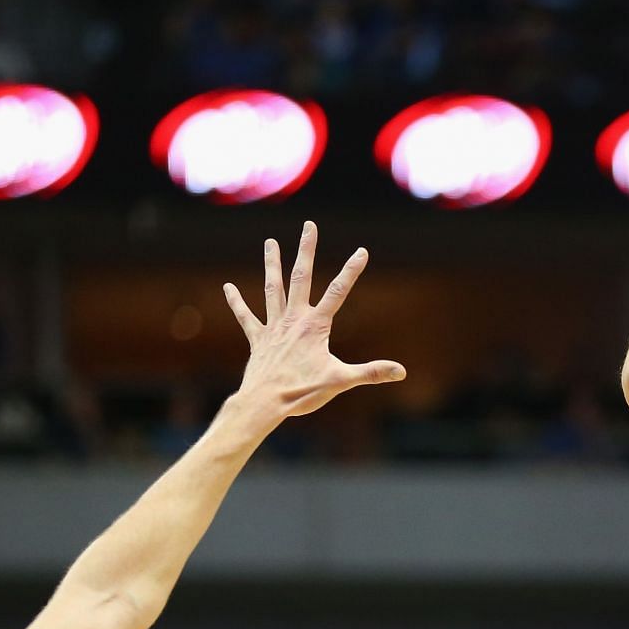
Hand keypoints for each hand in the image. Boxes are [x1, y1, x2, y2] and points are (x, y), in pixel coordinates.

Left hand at [222, 221, 404, 420]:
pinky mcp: (258, 340)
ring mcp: (273, 327)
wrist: (265, 403)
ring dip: (272, 264)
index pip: (339, 292)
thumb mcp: (341, 381)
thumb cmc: (302, 392)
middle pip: (301, 277)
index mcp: (315, 326)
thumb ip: (370, 373)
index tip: (362, 251)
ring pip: (272, 289)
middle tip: (309, 226)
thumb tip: (401, 371)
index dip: (352, 270)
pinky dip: (237, 302)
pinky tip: (228, 287)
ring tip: (270, 242)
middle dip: (306, 250)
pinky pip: (246, 317)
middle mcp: (293, 319)